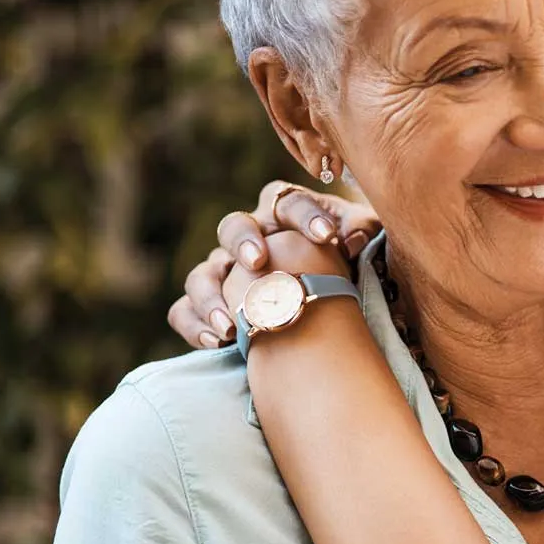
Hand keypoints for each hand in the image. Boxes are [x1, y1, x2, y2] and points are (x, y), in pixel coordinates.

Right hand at [168, 182, 379, 347]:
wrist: (322, 301)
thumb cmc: (339, 261)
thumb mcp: (354, 241)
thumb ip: (359, 229)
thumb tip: (355, 237)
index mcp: (283, 214)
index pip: (288, 202)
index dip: (306, 216)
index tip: (328, 236)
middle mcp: (248, 238)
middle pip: (233, 226)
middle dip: (243, 241)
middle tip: (257, 261)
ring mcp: (223, 271)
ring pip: (202, 274)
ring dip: (212, 296)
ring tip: (231, 324)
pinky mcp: (209, 304)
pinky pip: (184, 311)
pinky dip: (194, 325)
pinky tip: (217, 341)